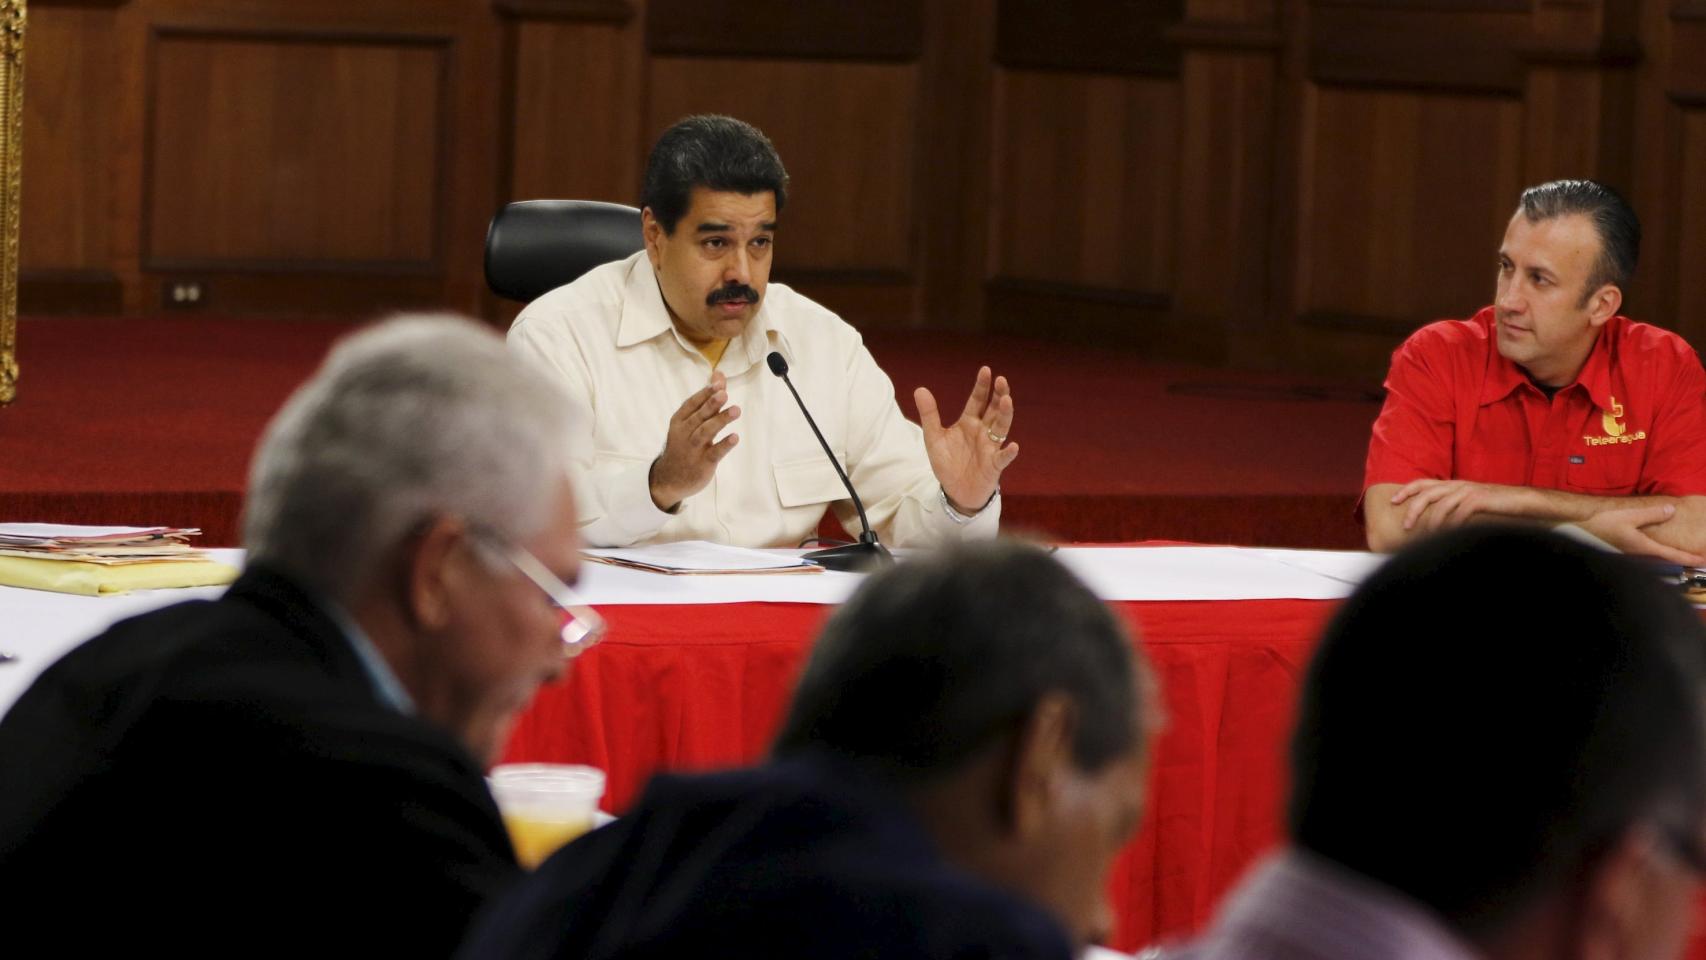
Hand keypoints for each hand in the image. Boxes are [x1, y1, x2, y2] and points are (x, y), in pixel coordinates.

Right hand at [649, 371, 739, 510]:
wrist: (669, 479)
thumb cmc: (683, 444)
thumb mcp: (690, 422)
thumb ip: (707, 399)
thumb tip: (719, 374)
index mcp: (679, 421)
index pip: (691, 404)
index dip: (704, 393)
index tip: (718, 383)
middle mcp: (684, 433)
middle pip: (699, 416)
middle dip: (711, 404)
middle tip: (724, 393)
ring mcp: (693, 449)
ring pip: (706, 432)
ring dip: (720, 420)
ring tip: (736, 410)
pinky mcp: (703, 464)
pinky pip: (714, 453)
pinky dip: (724, 445)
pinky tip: (735, 437)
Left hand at [915, 366, 1019, 513]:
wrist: (955, 491)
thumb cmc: (948, 463)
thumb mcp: (934, 438)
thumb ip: (929, 415)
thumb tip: (920, 389)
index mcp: (969, 422)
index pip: (978, 400)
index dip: (982, 386)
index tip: (986, 370)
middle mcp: (983, 431)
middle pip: (994, 410)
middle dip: (999, 395)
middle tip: (1002, 380)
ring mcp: (990, 447)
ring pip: (1001, 428)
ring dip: (1005, 415)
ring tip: (1007, 400)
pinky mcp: (994, 465)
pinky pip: (1003, 458)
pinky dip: (1008, 453)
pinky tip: (1013, 446)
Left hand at [1390, 478, 1526, 532]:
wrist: (1521, 501)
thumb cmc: (1494, 505)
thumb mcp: (1469, 501)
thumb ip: (1452, 505)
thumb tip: (1435, 521)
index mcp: (1452, 484)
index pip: (1423, 483)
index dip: (1406, 490)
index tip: (1392, 501)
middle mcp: (1458, 485)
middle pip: (1427, 493)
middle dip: (1413, 509)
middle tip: (1405, 526)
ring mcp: (1469, 491)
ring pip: (1442, 505)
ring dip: (1431, 522)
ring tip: (1426, 535)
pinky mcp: (1480, 500)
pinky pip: (1460, 513)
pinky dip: (1452, 525)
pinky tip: (1448, 535)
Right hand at [1576, 504, 1705, 565]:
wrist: (1573, 530)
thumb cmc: (1599, 523)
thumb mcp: (1628, 515)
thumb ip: (1651, 513)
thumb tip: (1672, 510)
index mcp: (1641, 547)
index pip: (1671, 555)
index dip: (1688, 558)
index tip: (1702, 561)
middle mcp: (1636, 556)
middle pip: (1663, 563)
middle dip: (1679, 562)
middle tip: (1694, 560)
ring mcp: (1627, 557)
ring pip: (1652, 563)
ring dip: (1666, 561)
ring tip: (1677, 558)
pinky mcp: (1619, 555)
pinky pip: (1641, 559)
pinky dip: (1653, 557)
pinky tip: (1652, 552)